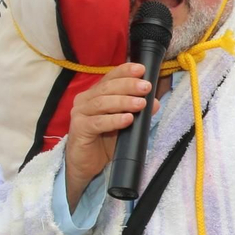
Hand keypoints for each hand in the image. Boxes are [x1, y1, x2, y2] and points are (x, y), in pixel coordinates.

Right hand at [64, 64, 152, 192]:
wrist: (88, 165)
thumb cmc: (105, 141)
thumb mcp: (125, 123)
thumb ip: (137, 111)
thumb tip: (155, 101)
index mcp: (95, 94)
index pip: (110, 77)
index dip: (125, 71)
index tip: (142, 69)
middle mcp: (85, 100)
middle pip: (107, 88)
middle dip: (128, 85)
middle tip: (146, 87)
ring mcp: (79, 114)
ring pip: (102, 103)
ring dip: (123, 102)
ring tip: (141, 104)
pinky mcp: (79, 129)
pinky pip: (97, 122)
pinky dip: (114, 120)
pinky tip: (127, 119)